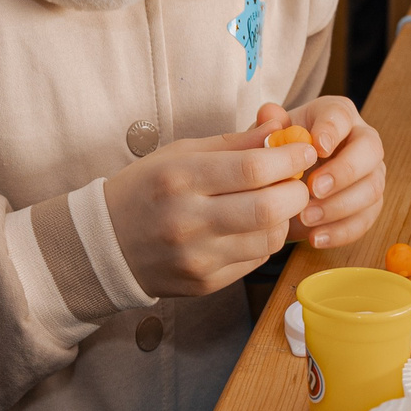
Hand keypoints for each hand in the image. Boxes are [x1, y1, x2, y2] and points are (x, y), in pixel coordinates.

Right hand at [103, 129, 314, 297]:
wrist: (106, 244)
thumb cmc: (147, 189)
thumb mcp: (181, 154)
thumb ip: (235, 143)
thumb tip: (282, 126)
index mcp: (180, 178)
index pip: (253, 168)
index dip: (289, 158)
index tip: (304, 150)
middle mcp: (187, 221)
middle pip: (268, 208)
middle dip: (296, 191)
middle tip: (297, 180)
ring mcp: (197, 258)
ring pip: (269, 239)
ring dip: (283, 218)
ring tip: (273, 203)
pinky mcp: (205, 284)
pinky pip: (255, 261)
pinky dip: (263, 241)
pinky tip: (251, 227)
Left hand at [250, 97, 386, 249]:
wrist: (284, 184)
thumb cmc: (279, 153)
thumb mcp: (267, 138)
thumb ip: (266, 125)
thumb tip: (270, 113)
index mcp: (337, 115)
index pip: (342, 116)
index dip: (332, 131)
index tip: (316, 148)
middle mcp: (362, 140)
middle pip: (370, 150)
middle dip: (344, 172)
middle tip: (313, 189)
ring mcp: (371, 174)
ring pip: (372, 188)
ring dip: (340, 206)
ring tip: (306, 218)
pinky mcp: (369, 205)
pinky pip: (365, 220)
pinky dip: (341, 232)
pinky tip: (315, 238)